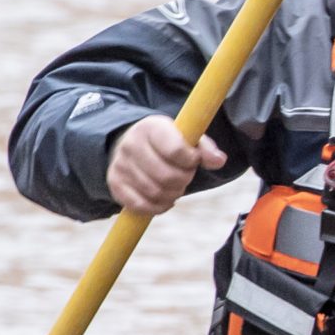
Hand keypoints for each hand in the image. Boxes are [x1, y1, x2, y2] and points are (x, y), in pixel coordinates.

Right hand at [107, 114, 224, 214]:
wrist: (131, 143)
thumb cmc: (166, 141)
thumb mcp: (185, 136)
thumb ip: (204, 148)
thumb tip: (219, 160)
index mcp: (151, 128)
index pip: (176, 150)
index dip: (191, 160)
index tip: (193, 159)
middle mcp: (131, 144)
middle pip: (167, 176)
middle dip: (184, 180)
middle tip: (186, 175)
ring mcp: (120, 165)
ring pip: (155, 193)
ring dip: (173, 194)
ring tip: (175, 185)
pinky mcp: (115, 184)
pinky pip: (140, 205)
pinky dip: (158, 207)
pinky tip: (164, 198)